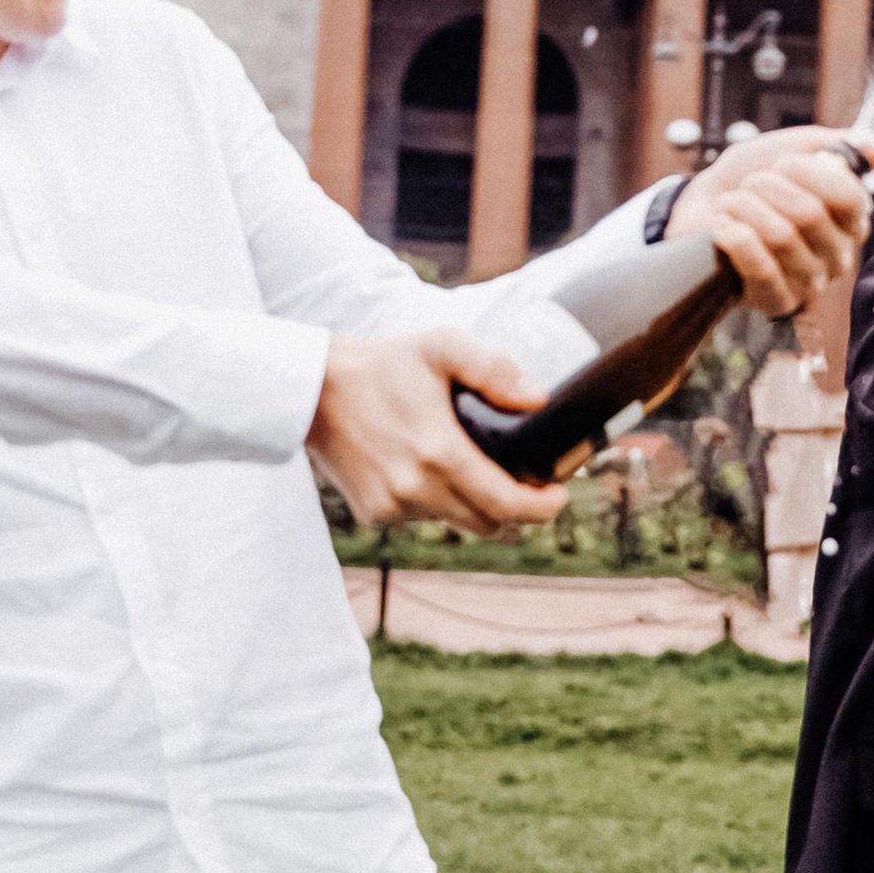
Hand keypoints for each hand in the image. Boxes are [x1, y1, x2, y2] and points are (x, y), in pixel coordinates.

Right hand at [309, 329, 566, 534]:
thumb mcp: (442, 348)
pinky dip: (436, 503)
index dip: (542, 508)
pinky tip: (430, 470)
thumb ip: (494, 370)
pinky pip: (422, 519)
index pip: (507, 505)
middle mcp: (416, 490)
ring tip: (476, 469)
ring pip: (455, 522)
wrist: (313, 389)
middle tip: (529, 484)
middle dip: (516, 510)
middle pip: (488, 524)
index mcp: (439, 454)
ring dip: (474, 504)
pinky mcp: (373, 514)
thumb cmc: (383, 364)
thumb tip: (539, 400)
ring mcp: (392, 507)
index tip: (559, 494)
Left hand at [665, 122, 873, 315]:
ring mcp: (811, 283)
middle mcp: (839, 256)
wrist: (701, 207)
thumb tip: (873, 149)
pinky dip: (734, 237)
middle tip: (750, 184)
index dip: (809, 172)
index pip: (849, 197)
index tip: (783, 163)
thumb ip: (837, 144)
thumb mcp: (794, 148)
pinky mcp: (778, 301)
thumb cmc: (753, 178)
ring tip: (731, 204)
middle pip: (810, 214)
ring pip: (781, 236)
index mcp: (851, 220)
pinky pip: (761, 268)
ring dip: (745, 208)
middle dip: (768, 186)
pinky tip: (723, 228)